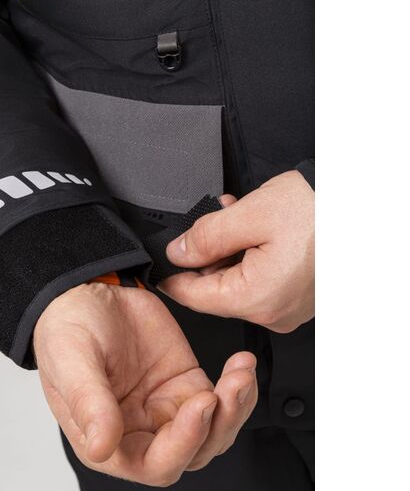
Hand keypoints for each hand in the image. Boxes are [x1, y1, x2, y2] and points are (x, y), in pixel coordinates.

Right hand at [34, 283, 256, 485]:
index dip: (182, 443)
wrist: (89, 289)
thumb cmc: (69, 325)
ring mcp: (166, 406)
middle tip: (229, 388)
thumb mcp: (72, 358)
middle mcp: (139, 430)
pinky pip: (220, 399)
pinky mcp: (185, 382)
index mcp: (107, 437)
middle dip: (218, 426)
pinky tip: (242, 365)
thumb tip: (101, 446)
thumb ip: (88, 401)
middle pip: (192, 451)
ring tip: (241, 373)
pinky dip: (237, 387)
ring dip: (234, 408)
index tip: (199, 404)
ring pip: (213, 430)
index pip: (154, 463)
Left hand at [159, 170, 313, 333]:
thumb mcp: (250, 214)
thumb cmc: (319, 211)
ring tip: (234, 214)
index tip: (158, 264)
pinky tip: (252, 226)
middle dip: (205, 252)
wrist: (364, 209)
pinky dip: (248, 254)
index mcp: (257, 298)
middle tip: (208, 220)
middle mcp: (272, 311)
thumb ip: (205, 236)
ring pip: (236, 280)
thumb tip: (177, 252)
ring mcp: (287, 306)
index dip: (172, 277)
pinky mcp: (296, 295)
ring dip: (228, 248)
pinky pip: (259, 278)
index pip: (194, 296)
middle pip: (215, 287)